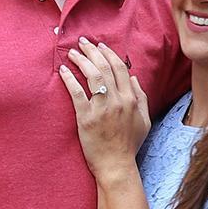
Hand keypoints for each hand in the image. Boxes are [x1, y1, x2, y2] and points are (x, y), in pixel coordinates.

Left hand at [59, 38, 149, 178]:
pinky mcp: (86, 118)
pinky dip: (69, 79)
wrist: (116, 165)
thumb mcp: (144, 120)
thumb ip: (141, 97)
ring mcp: (101, 109)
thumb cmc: (129, 144)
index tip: (100, 46)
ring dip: (81, 60)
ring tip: (72, 53)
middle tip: (82, 42)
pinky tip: (63, 70)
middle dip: (92, 51)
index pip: (120, 68)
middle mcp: (118, 101)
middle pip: (104, 67)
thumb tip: (133, 77)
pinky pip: (76, 93)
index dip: (109, 54)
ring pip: (92, 76)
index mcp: (131, 99)